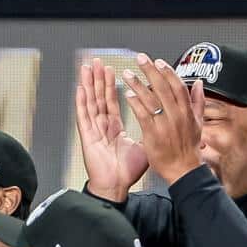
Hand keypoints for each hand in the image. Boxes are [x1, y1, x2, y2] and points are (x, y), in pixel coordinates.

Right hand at [74, 59, 148, 200]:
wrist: (116, 186)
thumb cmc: (128, 171)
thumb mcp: (146, 144)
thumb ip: (153, 129)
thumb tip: (167, 120)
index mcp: (114, 127)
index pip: (113, 101)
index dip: (112, 85)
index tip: (114, 69)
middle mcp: (102, 126)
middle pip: (100, 97)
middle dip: (99, 78)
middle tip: (98, 61)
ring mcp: (93, 129)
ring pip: (91, 101)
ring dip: (89, 83)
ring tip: (88, 67)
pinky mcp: (87, 136)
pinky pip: (83, 115)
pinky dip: (81, 101)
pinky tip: (80, 88)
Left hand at [120, 54, 205, 186]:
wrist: (183, 170)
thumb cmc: (188, 148)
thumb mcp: (198, 123)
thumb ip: (198, 102)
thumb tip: (199, 83)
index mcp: (188, 112)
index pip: (178, 86)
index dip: (168, 72)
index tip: (159, 61)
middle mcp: (177, 115)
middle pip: (163, 88)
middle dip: (151, 71)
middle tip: (140, 59)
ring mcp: (165, 124)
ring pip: (151, 99)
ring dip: (138, 84)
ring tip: (127, 74)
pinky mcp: (153, 134)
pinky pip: (143, 115)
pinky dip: (136, 103)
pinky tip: (128, 94)